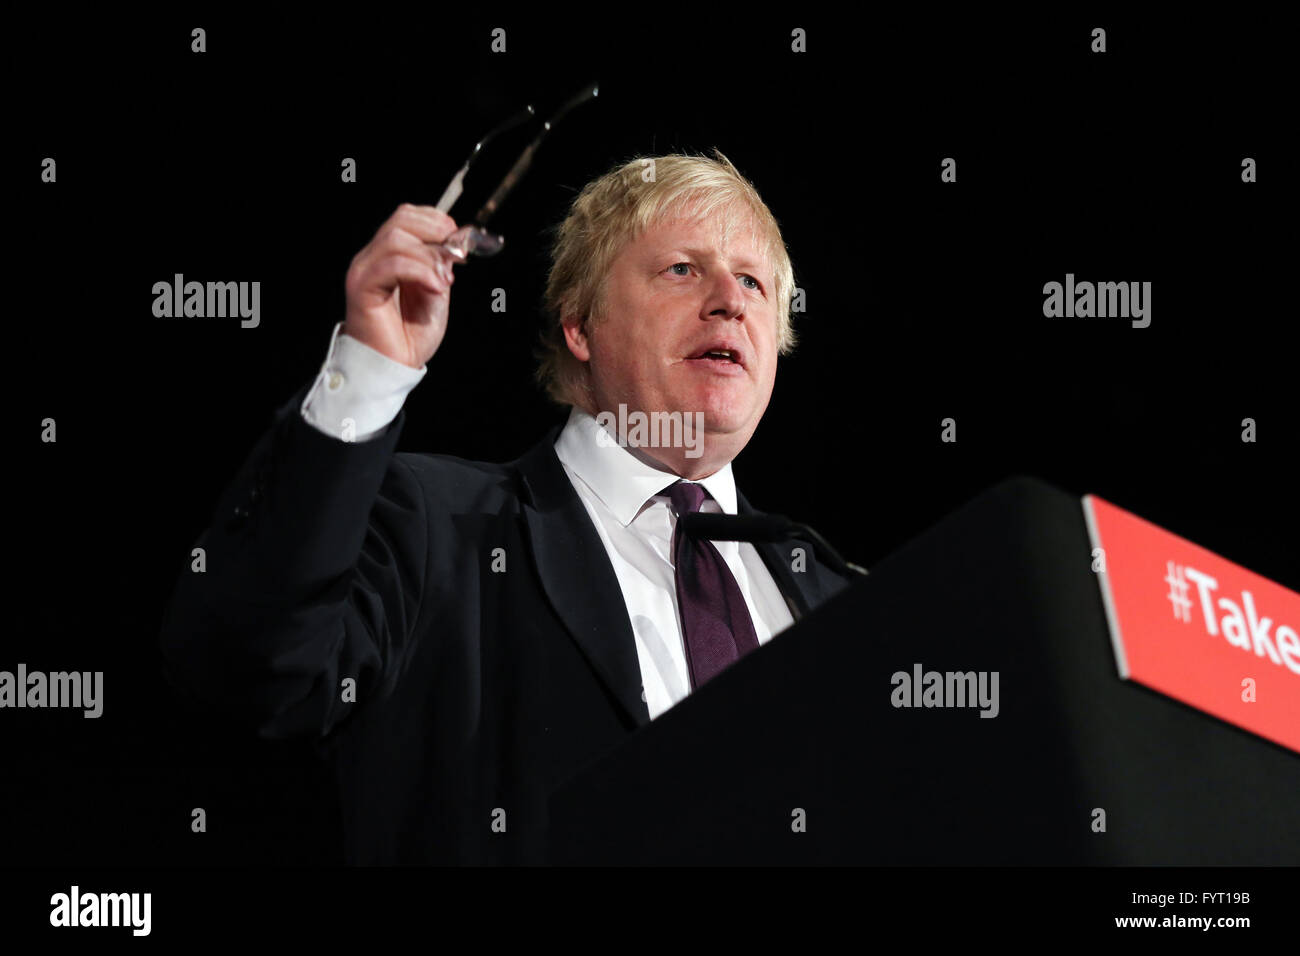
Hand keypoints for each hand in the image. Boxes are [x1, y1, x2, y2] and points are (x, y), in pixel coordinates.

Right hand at [342, 204, 459, 368]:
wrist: (395, 366)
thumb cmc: (411, 334)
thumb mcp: (435, 292)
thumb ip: (439, 266)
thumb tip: (451, 245)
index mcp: (389, 256)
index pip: (406, 217)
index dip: (436, 221)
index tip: (459, 240)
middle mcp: (373, 258)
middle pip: (400, 220)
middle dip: (435, 232)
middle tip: (456, 257)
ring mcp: (365, 270)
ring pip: (396, 239)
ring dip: (428, 257)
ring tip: (444, 281)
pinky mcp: (362, 287)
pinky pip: (391, 264)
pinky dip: (420, 271)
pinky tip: (435, 287)